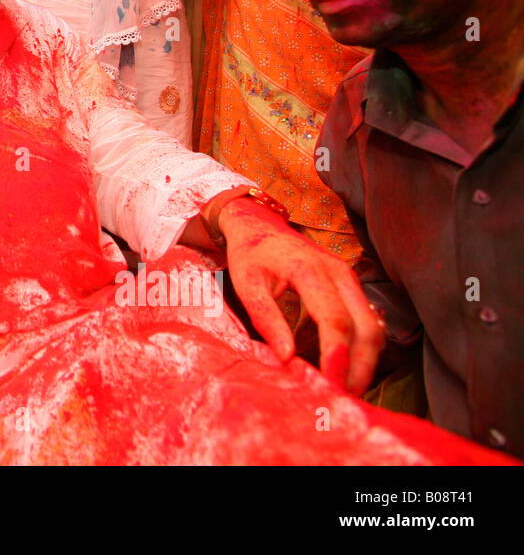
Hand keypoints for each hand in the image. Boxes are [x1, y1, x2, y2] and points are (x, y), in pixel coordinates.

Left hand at [219, 197, 383, 394]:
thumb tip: (287, 359)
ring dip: (367, 360)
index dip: (337, 355)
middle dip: (360, 366)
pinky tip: (351, 367)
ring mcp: (349, 278)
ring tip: (349, 388)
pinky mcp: (351, 285)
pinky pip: (369, 320)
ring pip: (374, 325)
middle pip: (366, 326)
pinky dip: (365, 347)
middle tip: (345, 397)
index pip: (335, 319)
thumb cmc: (251, 254)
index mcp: (310, 271)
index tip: (331, 384)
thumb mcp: (247, 285)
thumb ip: (266, 320)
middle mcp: (339, 273)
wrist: (260, 224)